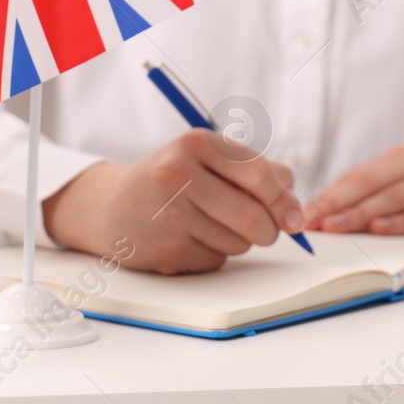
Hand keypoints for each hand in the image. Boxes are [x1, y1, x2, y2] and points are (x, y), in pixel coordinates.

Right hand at [42, 130, 306, 273]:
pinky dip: (213, 256)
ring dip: (237, 243)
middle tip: (264, 231)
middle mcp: (179, 173)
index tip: (294, 218)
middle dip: (268, 230)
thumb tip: (294, 200)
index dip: (284, 201)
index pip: (259, 175)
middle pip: (253, 216)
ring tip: (209, 226)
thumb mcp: (206, 160)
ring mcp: (169, 212)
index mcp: (196, 144)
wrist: (109, 207)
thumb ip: (254, 172)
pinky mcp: (166, 247)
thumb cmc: (169, 182)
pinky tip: (189, 240)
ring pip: (238, 242)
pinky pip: (215, 260)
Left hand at [300, 145, 403, 237]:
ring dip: (360, 213)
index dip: (327, 194)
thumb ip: (391, 197)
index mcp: (403, 159)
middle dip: (333, 203)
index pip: (357, 177)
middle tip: (306, 221)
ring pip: (393, 196)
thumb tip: (341, 220)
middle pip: (368, 183)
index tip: (299, 213)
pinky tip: (382, 230)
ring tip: (333, 227)